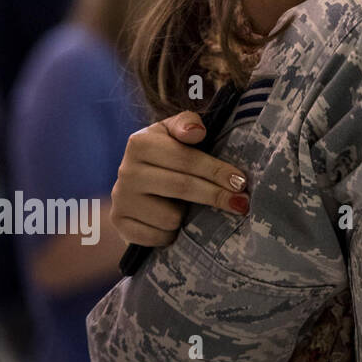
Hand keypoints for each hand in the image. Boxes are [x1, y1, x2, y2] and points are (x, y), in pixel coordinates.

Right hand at [111, 110, 249, 246]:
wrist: (136, 183)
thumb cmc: (167, 153)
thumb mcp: (174, 131)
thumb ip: (187, 123)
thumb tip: (196, 133)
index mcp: (140, 143)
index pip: (186, 159)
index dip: (216, 171)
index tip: (241, 182)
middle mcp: (127, 171)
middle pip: (182, 187)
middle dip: (216, 196)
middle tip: (242, 203)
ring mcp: (121, 199)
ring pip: (170, 217)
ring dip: (188, 217)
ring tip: (190, 208)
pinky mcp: (120, 224)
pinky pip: (156, 237)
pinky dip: (170, 234)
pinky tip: (174, 224)